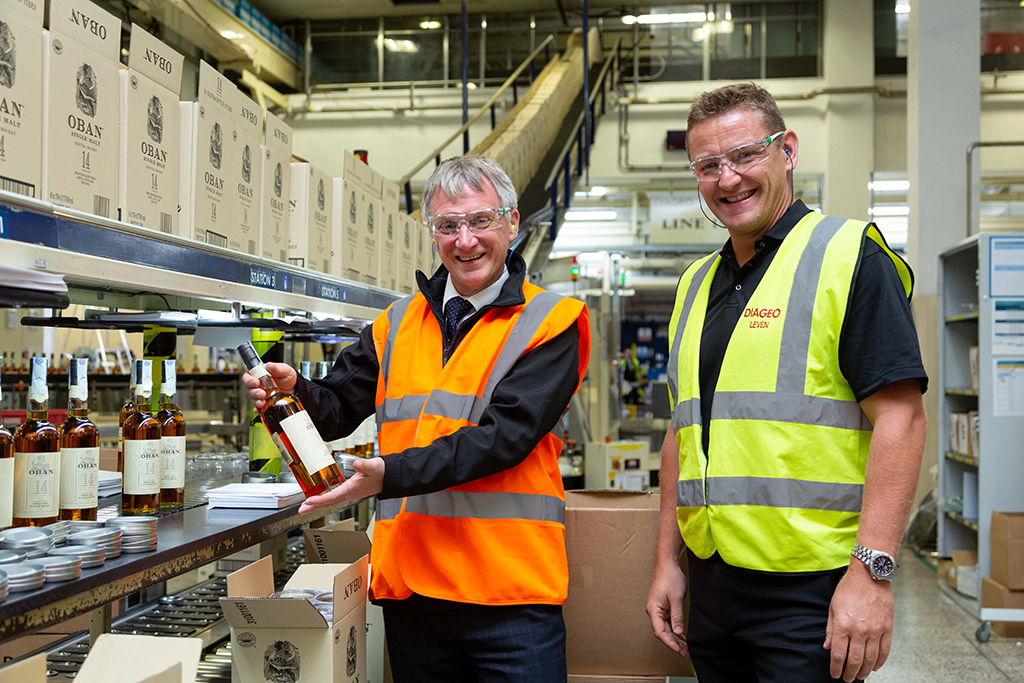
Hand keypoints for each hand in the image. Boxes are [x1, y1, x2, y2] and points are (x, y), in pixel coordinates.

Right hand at [242, 362, 296, 409]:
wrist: (294, 388)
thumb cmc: (287, 377)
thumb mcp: (285, 370)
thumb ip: (277, 368)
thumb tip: (269, 365)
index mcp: (259, 374)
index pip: (248, 376)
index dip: (249, 380)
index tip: (255, 382)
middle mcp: (258, 385)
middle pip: (249, 389)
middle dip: (254, 392)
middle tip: (262, 393)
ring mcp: (260, 394)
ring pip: (252, 398)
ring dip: (256, 401)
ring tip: (263, 401)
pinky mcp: (264, 403)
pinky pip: (258, 407)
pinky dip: (258, 409)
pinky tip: (260, 409)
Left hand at [298, 457, 384, 513]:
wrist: (388, 476)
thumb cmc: (380, 472)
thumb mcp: (373, 466)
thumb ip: (365, 465)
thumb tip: (357, 463)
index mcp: (352, 489)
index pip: (333, 497)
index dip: (320, 500)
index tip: (309, 500)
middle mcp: (349, 494)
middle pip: (328, 503)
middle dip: (314, 507)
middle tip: (301, 510)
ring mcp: (349, 494)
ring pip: (330, 502)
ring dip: (317, 505)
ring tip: (305, 507)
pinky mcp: (349, 491)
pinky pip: (334, 498)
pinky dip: (324, 500)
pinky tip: (318, 498)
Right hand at [646, 562, 688, 657]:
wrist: (668, 565)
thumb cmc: (670, 579)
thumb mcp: (676, 598)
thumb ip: (677, 616)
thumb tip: (677, 632)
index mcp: (654, 610)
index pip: (660, 632)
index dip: (669, 643)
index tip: (678, 650)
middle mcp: (654, 611)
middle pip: (663, 632)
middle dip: (673, 643)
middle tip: (684, 653)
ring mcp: (658, 610)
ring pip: (666, 628)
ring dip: (675, 638)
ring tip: (685, 648)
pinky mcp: (663, 607)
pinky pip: (668, 622)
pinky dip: (675, 630)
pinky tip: (682, 637)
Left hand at [824, 562, 893, 680]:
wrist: (869, 576)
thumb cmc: (849, 589)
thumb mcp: (833, 607)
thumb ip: (831, 629)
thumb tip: (828, 647)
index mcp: (843, 625)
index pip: (839, 655)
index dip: (836, 668)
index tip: (835, 674)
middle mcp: (859, 630)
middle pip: (855, 660)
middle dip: (849, 673)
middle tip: (847, 678)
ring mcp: (875, 630)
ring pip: (870, 659)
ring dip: (864, 670)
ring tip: (859, 675)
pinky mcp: (887, 628)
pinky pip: (885, 651)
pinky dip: (880, 662)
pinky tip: (874, 667)